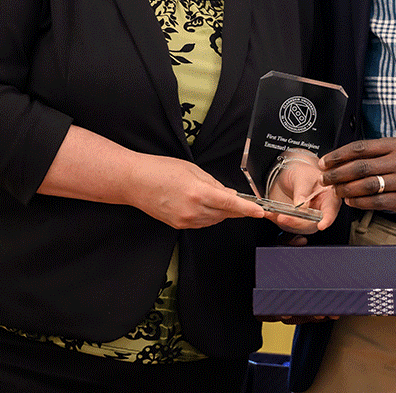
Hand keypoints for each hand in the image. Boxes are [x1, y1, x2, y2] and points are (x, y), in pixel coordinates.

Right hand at [128, 155, 264, 228]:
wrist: (135, 182)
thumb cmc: (160, 169)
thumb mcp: (191, 169)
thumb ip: (213, 183)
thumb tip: (229, 194)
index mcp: (198, 192)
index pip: (230, 203)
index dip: (247, 209)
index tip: (260, 212)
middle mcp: (193, 210)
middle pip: (225, 213)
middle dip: (236, 207)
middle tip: (242, 198)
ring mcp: (185, 220)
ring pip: (215, 219)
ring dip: (222, 211)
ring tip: (213, 195)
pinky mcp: (179, 225)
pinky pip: (203, 223)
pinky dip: (209, 215)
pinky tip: (204, 204)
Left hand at [265, 149, 339, 233]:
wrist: (291, 172)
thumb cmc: (304, 172)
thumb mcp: (303, 177)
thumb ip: (302, 190)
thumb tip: (301, 205)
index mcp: (329, 197)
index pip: (331, 210)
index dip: (327, 219)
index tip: (321, 224)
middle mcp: (321, 209)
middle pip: (314, 221)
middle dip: (299, 221)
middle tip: (284, 217)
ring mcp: (309, 215)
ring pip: (301, 225)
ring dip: (288, 222)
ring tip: (276, 215)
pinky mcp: (298, 219)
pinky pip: (289, 222)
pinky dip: (278, 219)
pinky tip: (270, 214)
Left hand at [320, 138, 395, 214]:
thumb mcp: (394, 150)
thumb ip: (371, 154)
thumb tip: (340, 160)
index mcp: (393, 146)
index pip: (360, 148)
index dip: (339, 155)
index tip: (325, 161)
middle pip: (360, 167)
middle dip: (338, 173)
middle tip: (326, 178)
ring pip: (367, 185)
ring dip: (346, 189)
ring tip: (336, 191)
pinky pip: (376, 202)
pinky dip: (360, 202)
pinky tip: (350, 201)